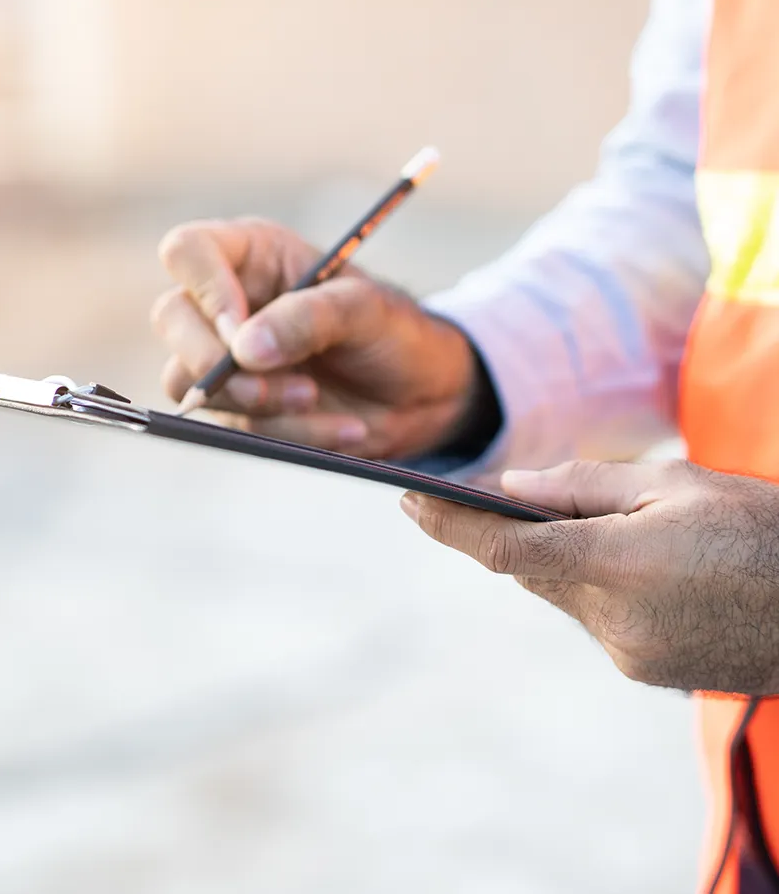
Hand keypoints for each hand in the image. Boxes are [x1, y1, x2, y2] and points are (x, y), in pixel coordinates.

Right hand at [151, 218, 480, 457]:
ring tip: (318, 400)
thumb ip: (308, 318)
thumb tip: (243, 349)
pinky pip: (236, 426)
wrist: (423, 394)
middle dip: (214, 362)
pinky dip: (289, 433)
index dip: (204, 289)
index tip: (240, 332)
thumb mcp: (366, 310)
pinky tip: (339, 427)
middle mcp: (230, 302)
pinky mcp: (241, 406)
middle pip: (171, 318)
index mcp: (254, 256)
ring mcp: (229, 357)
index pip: (189, 252)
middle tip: (268, 386)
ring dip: (260, 403)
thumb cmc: (395, 332)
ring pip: (193, 383)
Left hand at [401, 459, 778, 694]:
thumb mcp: (673, 482)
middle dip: (522, 536)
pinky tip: (644, 571)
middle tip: (526, 500)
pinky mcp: (647, 670)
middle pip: (531, 571)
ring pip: (564, 596)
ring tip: (617, 533)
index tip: (408, 502)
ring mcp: (630, 652)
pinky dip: (600, 591)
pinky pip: (598, 621)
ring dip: (567, 564)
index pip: (504, 547)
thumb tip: (516, 488)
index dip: (448, 526)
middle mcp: (613, 618)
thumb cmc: (758, 528)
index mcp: (616, 562)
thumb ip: (585, 486)